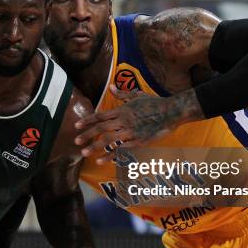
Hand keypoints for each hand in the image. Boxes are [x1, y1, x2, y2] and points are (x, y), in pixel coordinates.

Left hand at [74, 86, 201, 163]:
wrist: (171, 112)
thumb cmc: (154, 102)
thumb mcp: (137, 95)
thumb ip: (122, 93)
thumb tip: (110, 86)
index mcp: (122, 110)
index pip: (100, 115)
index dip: (87, 121)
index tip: (76, 126)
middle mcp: (123, 121)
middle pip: (101, 128)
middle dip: (87, 135)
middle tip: (76, 141)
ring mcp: (130, 132)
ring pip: (108, 140)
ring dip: (95, 146)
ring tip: (84, 152)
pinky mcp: (138, 142)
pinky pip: (121, 149)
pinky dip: (110, 155)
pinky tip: (101, 160)